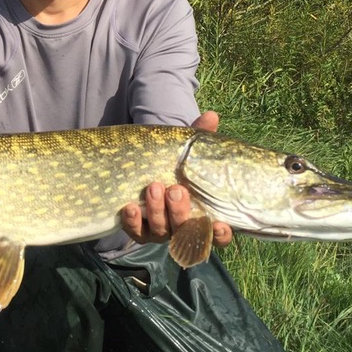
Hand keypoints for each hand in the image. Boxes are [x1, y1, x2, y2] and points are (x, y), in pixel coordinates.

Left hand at [121, 111, 232, 247]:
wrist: (144, 167)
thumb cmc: (176, 164)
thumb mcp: (188, 151)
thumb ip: (200, 138)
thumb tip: (211, 116)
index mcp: (203, 213)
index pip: (218, 235)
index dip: (221, 234)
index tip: (218, 224)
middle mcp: (183, 227)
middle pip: (185, 230)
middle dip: (180, 211)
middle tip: (175, 190)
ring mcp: (160, 231)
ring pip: (161, 232)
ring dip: (157, 212)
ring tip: (153, 187)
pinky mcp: (139, 230)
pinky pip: (136, 232)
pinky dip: (133, 222)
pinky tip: (129, 207)